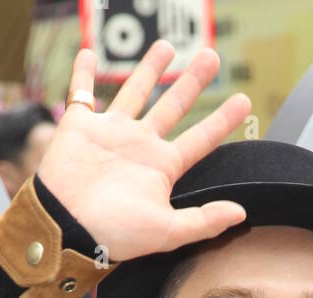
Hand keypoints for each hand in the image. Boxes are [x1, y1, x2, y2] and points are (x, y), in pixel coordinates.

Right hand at [35, 44, 251, 262]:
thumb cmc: (115, 234)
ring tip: (167, 47)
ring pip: (135, 91)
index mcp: (161, 167)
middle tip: (212, 57)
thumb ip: (204, 220)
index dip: (222, 121)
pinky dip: (83, 73)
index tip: (245, 102)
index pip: (199, 139)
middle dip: (192, 82)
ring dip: (149, 69)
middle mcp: (140, 146)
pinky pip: (82, 92)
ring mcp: (111, 133)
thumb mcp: (167, 231)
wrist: (67, 227)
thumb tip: (242, 212)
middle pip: (173, 106)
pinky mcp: (79, 125)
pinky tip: (88, 52)